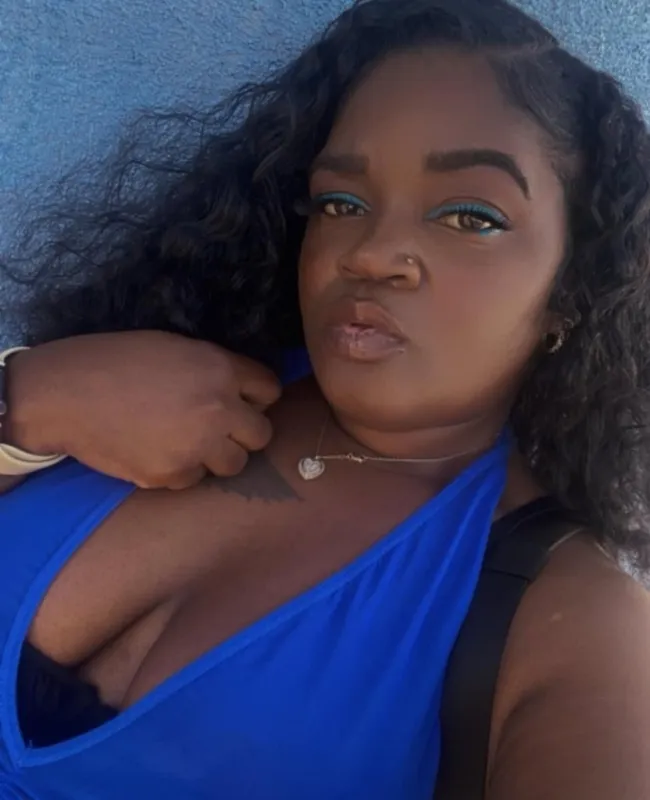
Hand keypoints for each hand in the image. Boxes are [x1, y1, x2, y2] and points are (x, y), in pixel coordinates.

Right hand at [5, 331, 280, 488]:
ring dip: (217, 456)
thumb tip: (241, 390)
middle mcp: (218, 409)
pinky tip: (157, 451)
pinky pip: (194, 479)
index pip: (271, 390)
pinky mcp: (173, 475)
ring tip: (188, 443)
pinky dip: (181, 470)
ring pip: (235, 465)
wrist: (66, 394)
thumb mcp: (175, 348)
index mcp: (220, 369)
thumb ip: (214, 369)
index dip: (255, 397)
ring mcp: (198, 446)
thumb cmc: (117, 361)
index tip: (240, 401)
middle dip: (243, 432)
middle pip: (262, 434)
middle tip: (217, 428)